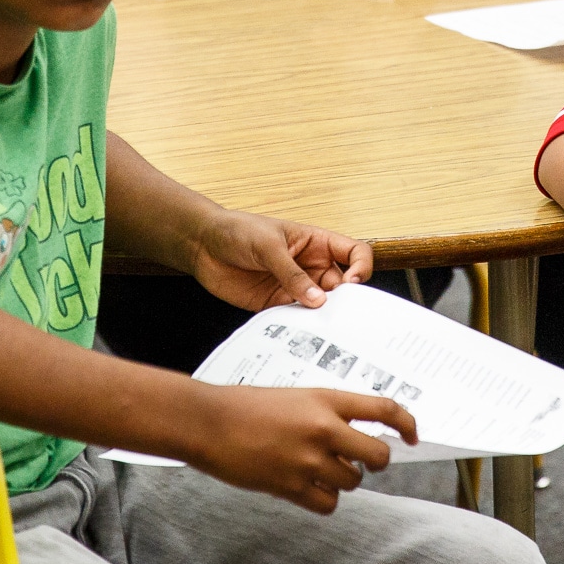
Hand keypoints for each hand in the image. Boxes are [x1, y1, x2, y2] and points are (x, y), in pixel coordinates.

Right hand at [187, 385, 410, 512]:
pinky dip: (323, 500)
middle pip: (378, 455)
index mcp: (325, 398)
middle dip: (374, 462)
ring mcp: (309, 459)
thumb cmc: (246, 406)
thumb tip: (354, 434)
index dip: (407, 423)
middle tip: (361, 461)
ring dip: (342, 480)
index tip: (413, 436)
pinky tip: (307, 487)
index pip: (383, 408)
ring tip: (317, 469)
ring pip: (353, 481)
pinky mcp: (292, 486)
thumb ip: (327, 412)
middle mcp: (323, 428)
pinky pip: (328, 504)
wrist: (209, 422)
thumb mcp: (295, 396)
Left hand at [189, 208, 372, 311]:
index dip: (361, 268)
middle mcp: (311, 267)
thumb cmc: (237, 231)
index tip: (351, 283)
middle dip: (345, 302)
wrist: (203, 245)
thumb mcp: (268, 245)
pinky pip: (298, 320)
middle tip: (340, 316)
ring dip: (323, 318)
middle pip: (344, 287)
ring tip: (319, 329)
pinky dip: (301, 328)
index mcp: (317, 243)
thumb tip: (318, 299)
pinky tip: (296, 333)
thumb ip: (291, 272)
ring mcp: (296, 287)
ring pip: (323, 308)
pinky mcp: (278, 305)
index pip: (355, 253)